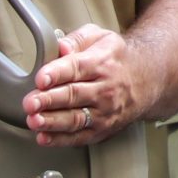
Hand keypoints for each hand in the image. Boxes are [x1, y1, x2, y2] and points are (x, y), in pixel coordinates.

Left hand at [24, 22, 160, 145]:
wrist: (147, 80)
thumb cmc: (116, 59)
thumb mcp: (100, 38)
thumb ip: (77, 39)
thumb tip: (60, 47)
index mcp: (101, 63)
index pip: (77, 68)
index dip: (57, 73)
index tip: (41, 78)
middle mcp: (105, 89)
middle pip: (74, 95)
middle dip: (49, 100)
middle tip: (30, 102)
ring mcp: (105, 112)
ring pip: (76, 118)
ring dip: (53, 122)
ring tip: (34, 121)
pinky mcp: (103, 129)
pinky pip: (80, 137)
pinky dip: (61, 140)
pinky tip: (44, 137)